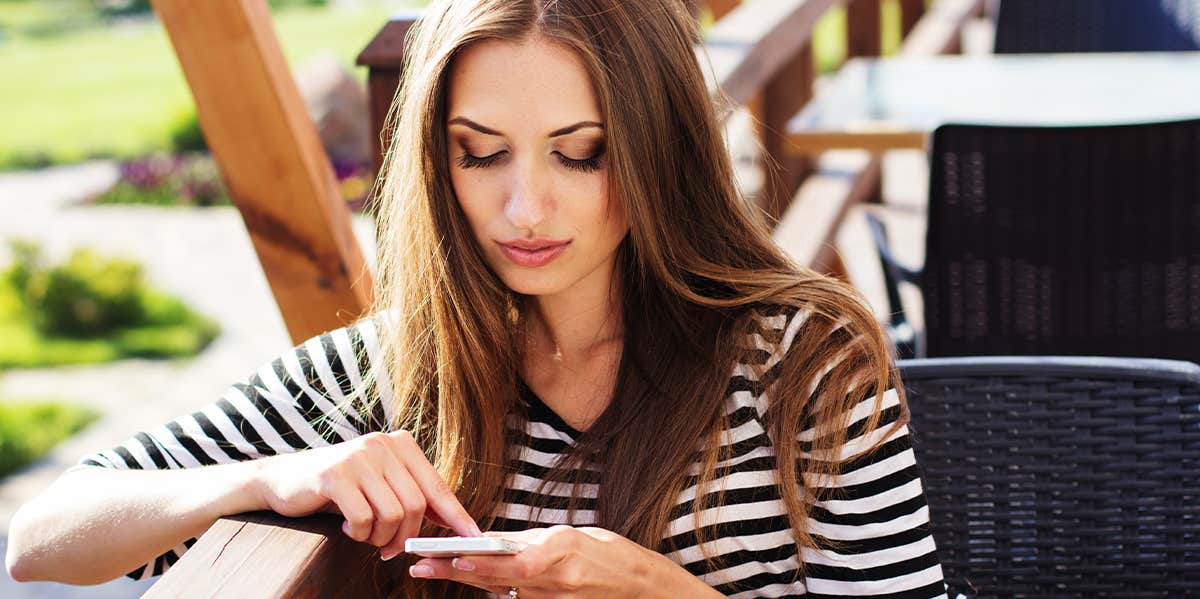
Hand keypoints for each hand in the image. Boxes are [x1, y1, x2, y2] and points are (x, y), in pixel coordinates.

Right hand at [251, 430, 480, 558]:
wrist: (285, 480)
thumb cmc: (341, 489)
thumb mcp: (382, 486)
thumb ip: (415, 497)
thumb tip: (456, 522)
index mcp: (402, 444)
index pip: (438, 487)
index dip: (457, 516)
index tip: (475, 539)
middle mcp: (383, 444)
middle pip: (416, 505)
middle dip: (406, 537)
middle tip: (389, 551)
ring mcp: (358, 457)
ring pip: (393, 514)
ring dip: (380, 537)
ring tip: (365, 535)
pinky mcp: (335, 474)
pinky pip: (364, 518)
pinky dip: (359, 533)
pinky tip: (348, 528)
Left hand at [407, 525, 668, 597]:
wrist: (644, 589)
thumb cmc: (613, 556)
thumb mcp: (576, 536)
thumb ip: (537, 541)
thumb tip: (500, 540)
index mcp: (563, 552)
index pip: (513, 561)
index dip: (481, 562)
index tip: (453, 557)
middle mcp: (556, 581)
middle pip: (497, 579)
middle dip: (456, 571)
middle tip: (420, 565)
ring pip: (501, 593)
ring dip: (468, 580)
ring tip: (434, 568)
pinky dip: (497, 591)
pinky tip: (473, 580)